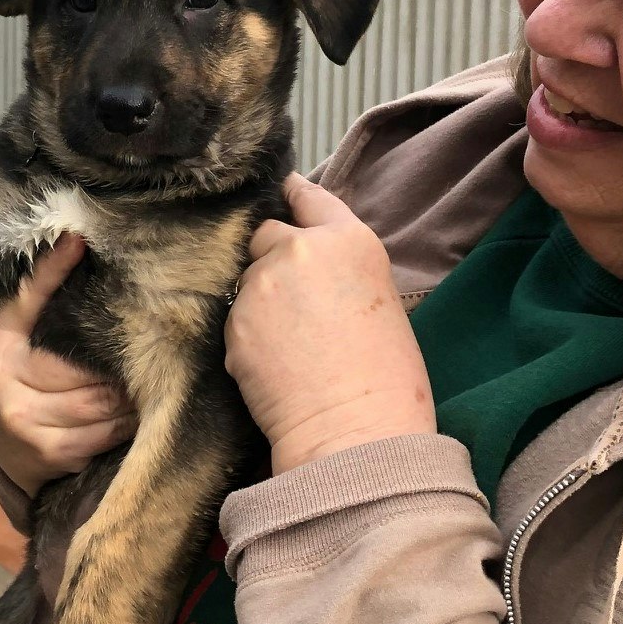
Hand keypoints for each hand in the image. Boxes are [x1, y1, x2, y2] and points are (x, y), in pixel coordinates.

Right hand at [0, 234, 136, 495]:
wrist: (3, 442)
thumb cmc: (16, 369)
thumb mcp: (14, 324)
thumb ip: (41, 283)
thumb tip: (76, 236)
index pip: (39, 309)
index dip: (81, 303)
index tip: (113, 282)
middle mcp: (5, 390)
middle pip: (89, 370)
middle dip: (126, 362)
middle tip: (160, 345)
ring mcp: (27, 426)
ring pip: (104, 402)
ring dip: (135, 392)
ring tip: (156, 375)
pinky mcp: (51, 454)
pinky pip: (107, 432)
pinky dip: (129, 420)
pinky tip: (142, 407)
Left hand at [225, 174, 435, 473]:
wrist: (355, 430)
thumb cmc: (388, 379)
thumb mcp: (380, 300)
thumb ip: (341, 270)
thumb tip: (313, 271)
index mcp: (352, 240)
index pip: (310, 197)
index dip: (294, 197)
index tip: (284, 194)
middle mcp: (303, 249)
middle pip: (267, 234)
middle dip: (272, 257)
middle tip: (292, 300)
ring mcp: (263, 283)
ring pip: (247, 279)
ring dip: (258, 300)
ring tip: (288, 343)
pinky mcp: (235, 321)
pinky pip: (235, 318)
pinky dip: (247, 335)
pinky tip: (273, 364)